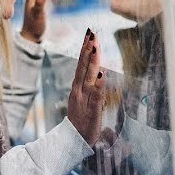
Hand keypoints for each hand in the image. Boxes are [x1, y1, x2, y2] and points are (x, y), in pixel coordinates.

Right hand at [67, 28, 104, 145]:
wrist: (72, 141)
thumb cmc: (80, 119)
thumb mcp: (83, 99)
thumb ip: (89, 86)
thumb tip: (97, 71)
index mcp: (77, 87)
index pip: (81, 64)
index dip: (85, 49)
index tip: (89, 34)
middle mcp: (79, 90)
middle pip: (83, 67)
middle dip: (88, 49)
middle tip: (91, 33)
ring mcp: (84, 100)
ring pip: (89, 78)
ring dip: (92, 62)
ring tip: (95, 47)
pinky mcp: (92, 111)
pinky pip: (96, 96)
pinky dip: (99, 85)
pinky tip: (102, 74)